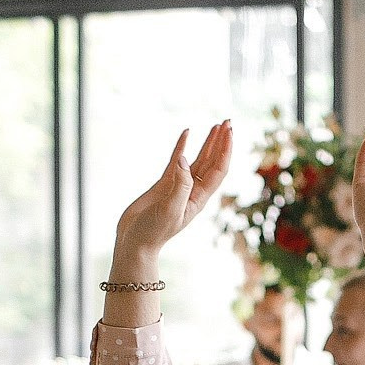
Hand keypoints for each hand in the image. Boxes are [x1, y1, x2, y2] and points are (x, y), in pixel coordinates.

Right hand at [111, 123, 233, 264]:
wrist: (135, 242)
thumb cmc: (154, 231)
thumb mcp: (170, 209)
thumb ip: (180, 184)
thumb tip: (184, 158)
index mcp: (199, 198)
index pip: (218, 169)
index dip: (225, 150)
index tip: (229, 131)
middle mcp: (193, 190)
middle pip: (212, 162)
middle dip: (221, 142)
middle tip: (228, 122)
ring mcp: (179, 186)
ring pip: (198, 160)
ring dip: (209, 143)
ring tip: (217, 126)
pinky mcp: (164, 184)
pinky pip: (176, 161)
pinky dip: (182, 146)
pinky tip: (187, 133)